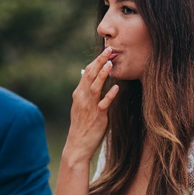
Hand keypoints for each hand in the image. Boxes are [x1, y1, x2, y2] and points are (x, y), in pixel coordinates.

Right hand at [62, 47, 119, 165]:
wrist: (77, 146)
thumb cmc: (82, 126)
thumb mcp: (81, 106)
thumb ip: (85, 92)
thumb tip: (88, 77)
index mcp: (79, 94)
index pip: (87, 72)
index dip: (96, 60)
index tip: (104, 50)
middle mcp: (82, 98)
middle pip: (90, 75)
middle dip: (99, 61)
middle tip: (109, 49)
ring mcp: (89, 107)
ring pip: (95, 87)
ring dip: (102, 74)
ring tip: (110, 63)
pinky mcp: (97, 117)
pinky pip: (104, 104)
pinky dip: (109, 95)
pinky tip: (116, 87)